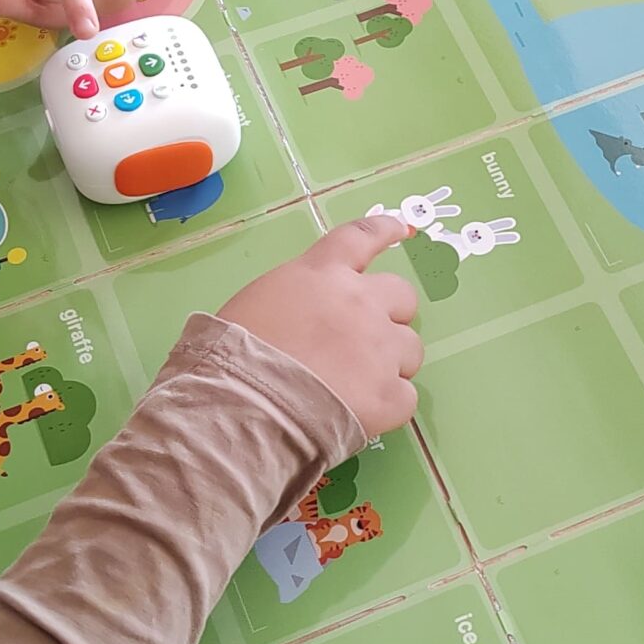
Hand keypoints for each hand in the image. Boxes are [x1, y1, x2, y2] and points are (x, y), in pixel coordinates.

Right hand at [218, 218, 421, 434]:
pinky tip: (362, 415)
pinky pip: (405, 396)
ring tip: (358, 386)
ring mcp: (381, 348)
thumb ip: (295, 298)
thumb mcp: (256, 303)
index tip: (401, 228)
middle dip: (391, 314)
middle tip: (368, 339)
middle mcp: (361, 303)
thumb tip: (305, 317)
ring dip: (391, 363)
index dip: (384, 230)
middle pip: (401, 295)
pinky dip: (387, 405)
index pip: (361, 237)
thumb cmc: (232, 355)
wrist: (245, 407)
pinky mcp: (390, 395)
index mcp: (323, 274)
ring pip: (410, 349)